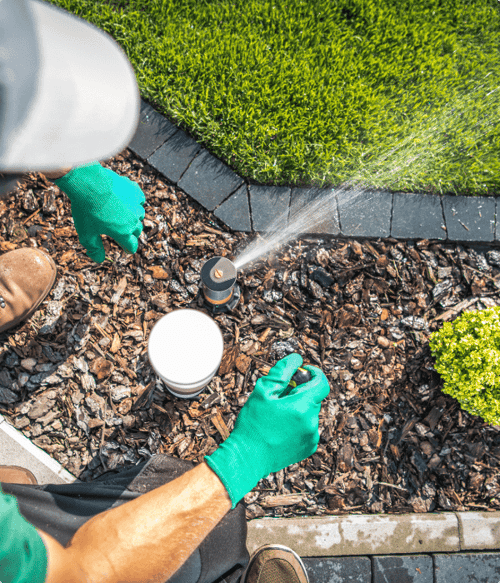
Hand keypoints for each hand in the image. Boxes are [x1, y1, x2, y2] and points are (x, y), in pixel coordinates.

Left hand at [54, 162, 144, 262]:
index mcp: (123, 233)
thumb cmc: (85, 210)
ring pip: (139, 216)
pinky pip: (139, 200)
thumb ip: (94, 249)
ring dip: (132, 217)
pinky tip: (125, 201)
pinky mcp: (135, 191)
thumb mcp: (86, 234)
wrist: (88, 182)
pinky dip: (134, 202)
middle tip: (119, 230)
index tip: (124, 248)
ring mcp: (136, 205)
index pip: (132, 246)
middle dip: (129, 233)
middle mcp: (133, 220)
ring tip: (120, 214)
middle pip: (136, 232)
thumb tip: (99, 260)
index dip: (127, 248)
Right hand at [205, 353, 329, 506]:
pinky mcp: (308, 447)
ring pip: (309, 412)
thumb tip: (296, 359)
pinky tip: (280, 428)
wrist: (247, 458)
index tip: (301, 372)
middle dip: (299, 391)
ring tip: (276, 415)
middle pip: (313, 397)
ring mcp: (311, 437)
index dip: (313, 373)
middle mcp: (312, 422)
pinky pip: (307, 427)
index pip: (321, 382)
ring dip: (297, 408)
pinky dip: (298, 423)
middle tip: (278, 396)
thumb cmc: (253, 425)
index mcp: (302, 406)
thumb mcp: (263, 391)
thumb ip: (282, 371)